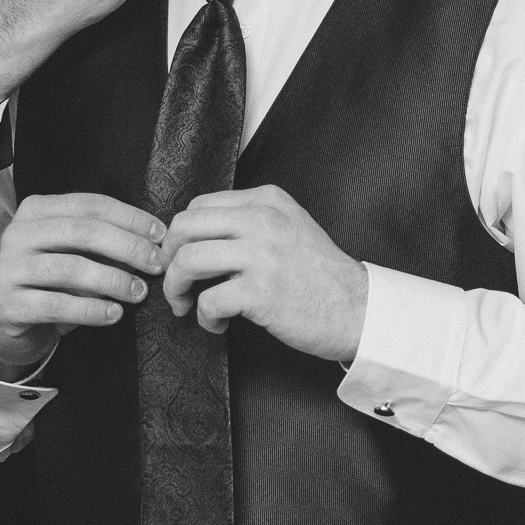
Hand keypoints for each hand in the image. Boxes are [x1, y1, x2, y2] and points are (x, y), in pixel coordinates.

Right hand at [0, 192, 164, 380]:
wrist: (9, 321)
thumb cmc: (52, 281)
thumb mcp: (75, 253)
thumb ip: (104, 243)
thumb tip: (152, 243)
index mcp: (37, 210)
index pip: (91, 205)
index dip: (130, 218)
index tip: (160, 235)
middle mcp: (19, 233)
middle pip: (83, 232)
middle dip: (127, 247)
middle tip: (156, 265)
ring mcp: (9, 268)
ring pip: (71, 268)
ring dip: (113, 280)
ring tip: (138, 292)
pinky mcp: (7, 304)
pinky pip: (57, 304)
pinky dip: (91, 310)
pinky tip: (114, 314)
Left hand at [156, 185, 368, 363]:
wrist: (357, 308)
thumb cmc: (320, 275)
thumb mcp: (290, 227)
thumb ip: (250, 221)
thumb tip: (197, 236)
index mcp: (268, 201)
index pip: (200, 205)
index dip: (181, 233)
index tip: (180, 255)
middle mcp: (263, 221)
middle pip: (185, 227)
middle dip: (167, 257)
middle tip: (173, 279)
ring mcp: (261, 255)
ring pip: (188, 261)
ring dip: (176, 288)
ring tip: (185, 305)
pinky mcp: (260, 292)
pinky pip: (207, 301)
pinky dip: (203, 317)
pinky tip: (217, 323)